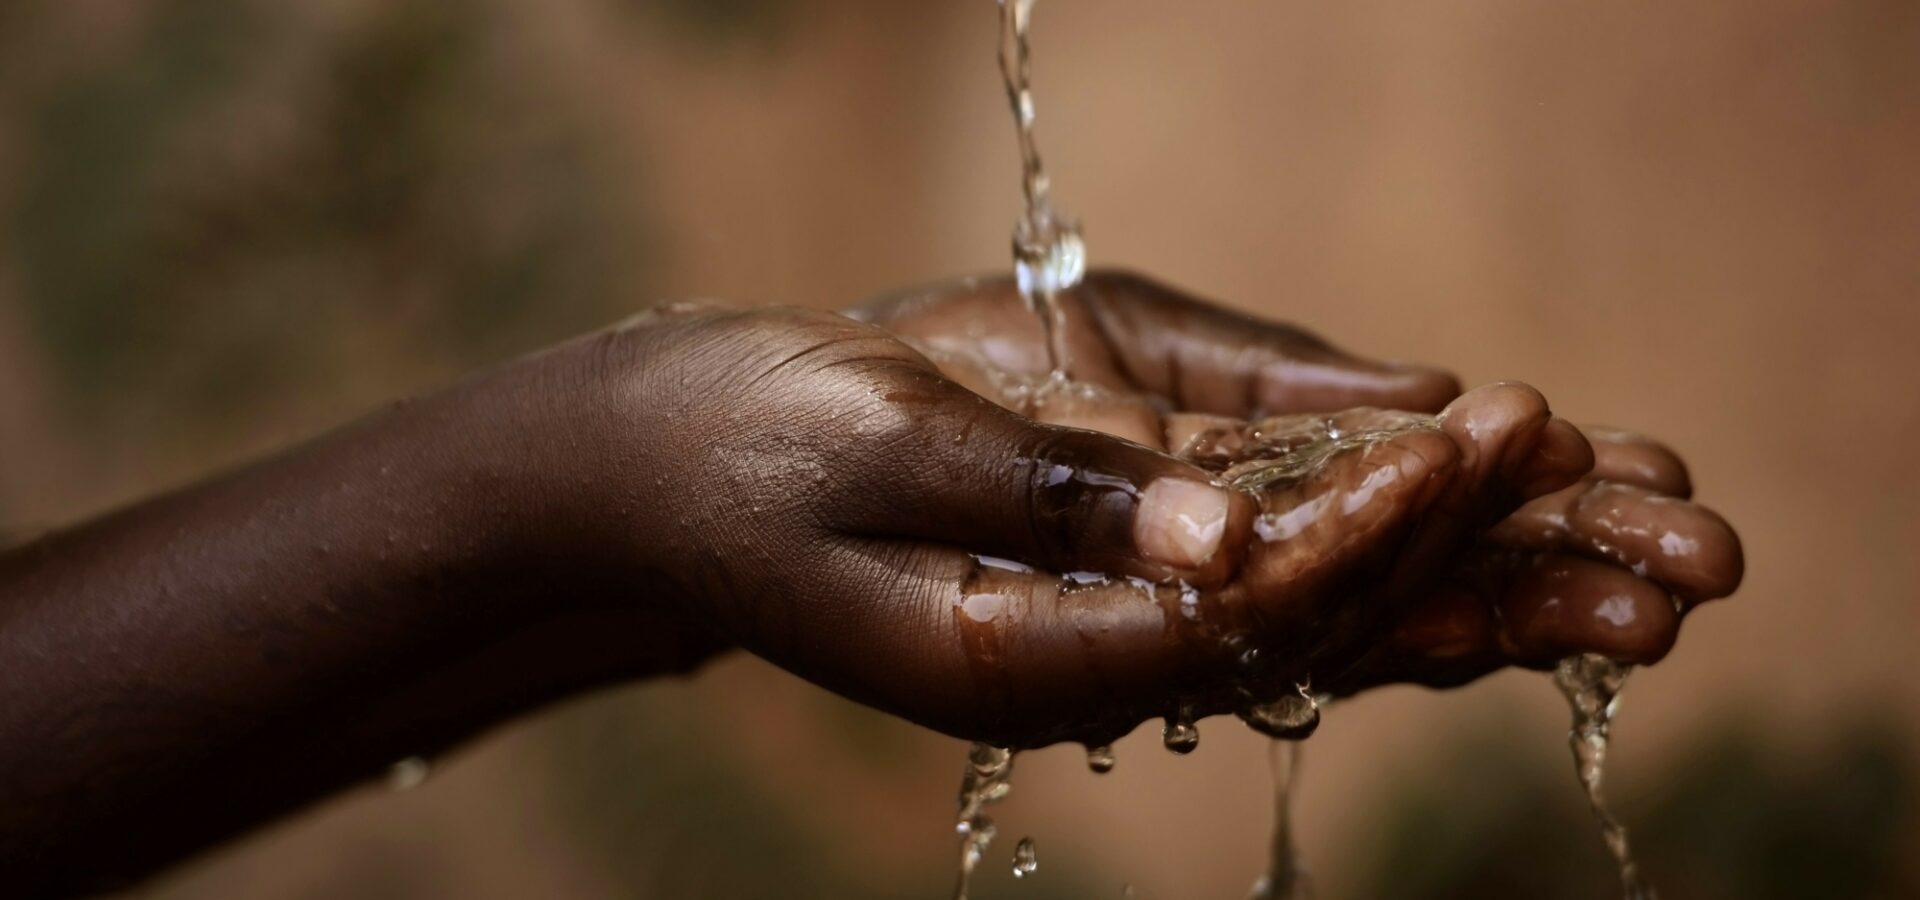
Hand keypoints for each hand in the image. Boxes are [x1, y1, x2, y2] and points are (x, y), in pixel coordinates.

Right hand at [572, 286, 1604, 746]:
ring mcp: (1099, 604)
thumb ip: (1043, 498)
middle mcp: (1083, 651)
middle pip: (1318, 626)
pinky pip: (1264, 538)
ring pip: (1313, 586)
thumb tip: (1220, 540)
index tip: (1478, 449)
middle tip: (1655, 518)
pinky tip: (1476, 464)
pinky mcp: (1103, 547)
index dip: (1364, 540)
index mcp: (1016, 659)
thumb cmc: (734, 448)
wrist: (661, 459)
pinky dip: (1375, 501)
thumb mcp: (872, 454)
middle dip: (1486, 571)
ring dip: (1471, 546)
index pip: (1233, 619)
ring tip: (1624, 497)